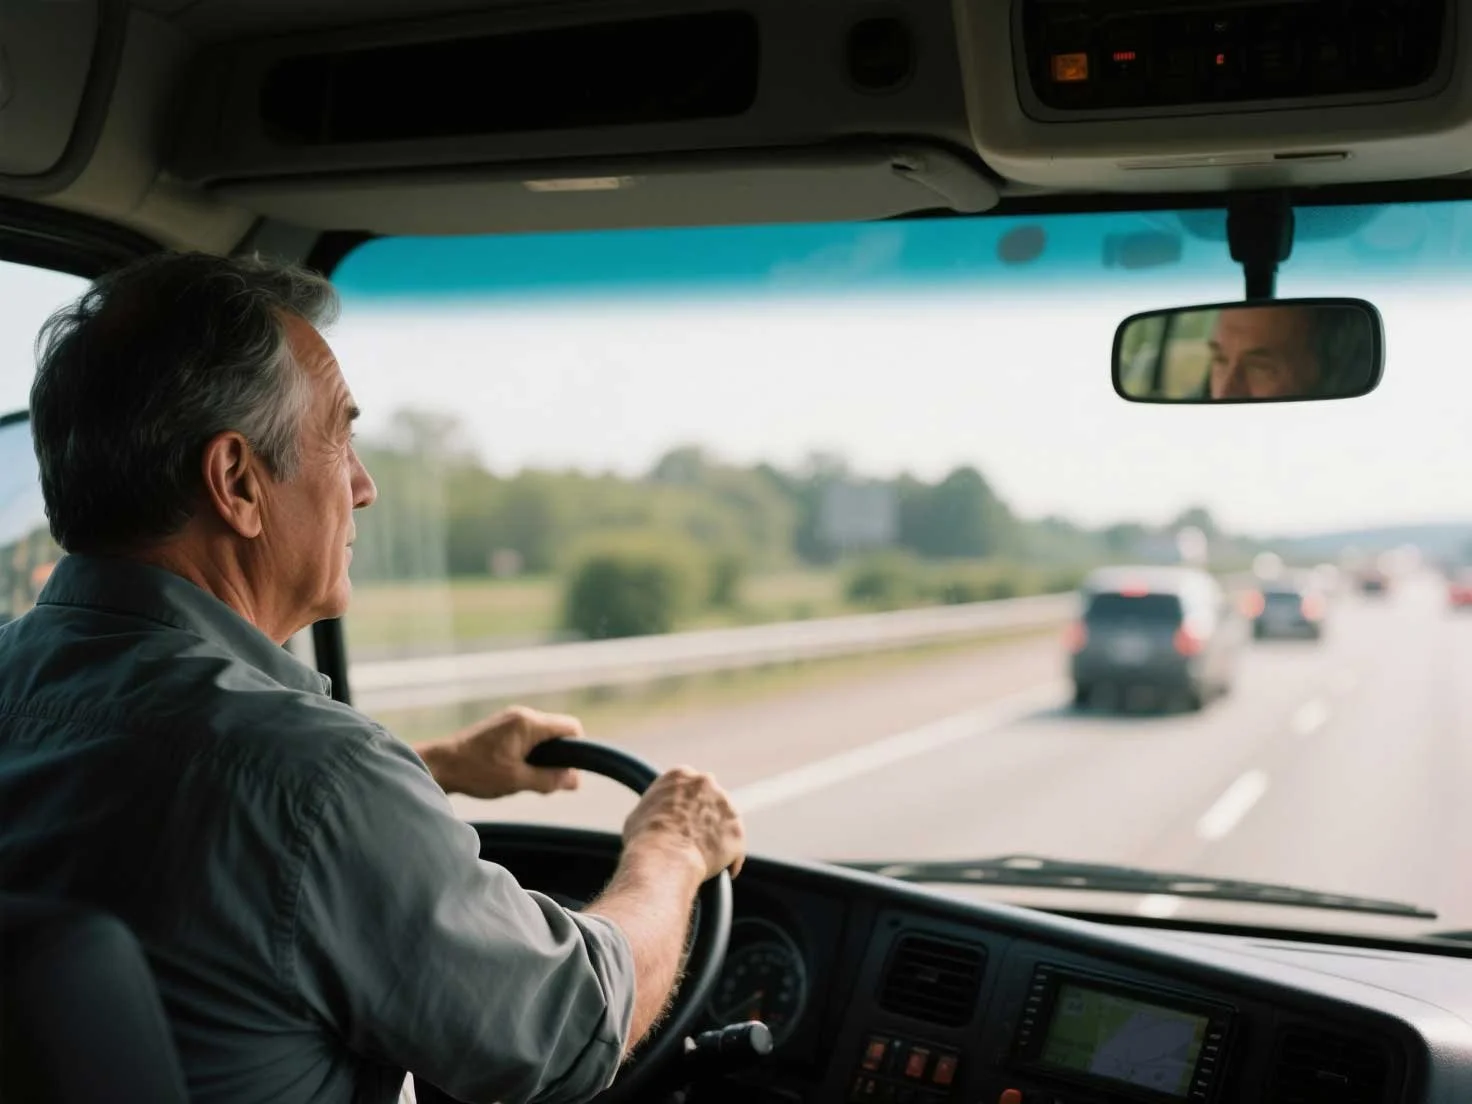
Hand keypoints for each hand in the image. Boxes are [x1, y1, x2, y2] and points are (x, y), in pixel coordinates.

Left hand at [421, 705, 581, 799]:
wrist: (439, 766)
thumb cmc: (476, 772)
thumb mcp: (517, 781)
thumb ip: (550, 780)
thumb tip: (576, 781)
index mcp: (528, 723)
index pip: (571, 728)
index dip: (577, 750)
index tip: (567, 773)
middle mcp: (521, 715)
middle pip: (557, 732)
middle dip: (558, 757)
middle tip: (545, 781)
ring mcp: (509, 719)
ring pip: (541, 735)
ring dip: (542, 757)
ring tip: (525, 778)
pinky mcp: (500, 727)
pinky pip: (526, 736)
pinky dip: (528, 753)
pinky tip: (513, 771)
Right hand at [622, 766, 745, 880]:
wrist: (662, 858)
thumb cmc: (643, 839)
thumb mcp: (638, 814)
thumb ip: (654, 808)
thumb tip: (654, 817)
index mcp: (681, 775)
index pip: (688, 785)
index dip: (684, 804)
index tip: (682, 818)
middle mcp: (707, 784)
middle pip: (710, 799)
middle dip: (705, 815)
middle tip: (693, 837)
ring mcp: (726, 807)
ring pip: (725, 821)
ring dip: (718, 836)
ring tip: (705, 857)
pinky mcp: (737, 831)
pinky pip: (736, 848)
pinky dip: (730, 860)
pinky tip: (721, 872)